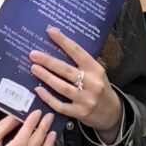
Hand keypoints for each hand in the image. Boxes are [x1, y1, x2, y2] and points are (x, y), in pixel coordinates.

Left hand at [30, 26, 122, 140]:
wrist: (112, 112)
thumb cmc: (100, 86)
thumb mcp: (96, 71)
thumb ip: (80, 63)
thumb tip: (57, 47)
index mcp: (96, 69)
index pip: (78, 52)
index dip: (63, 41)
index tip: (50, 31)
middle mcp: (92, 83)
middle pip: (66, 70)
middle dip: (48, 61)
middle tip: (33, 54)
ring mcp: (86, 100)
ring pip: (62, 87)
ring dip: (46, 77)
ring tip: (34, 68)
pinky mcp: (79, 113)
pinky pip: (60, 105)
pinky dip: (48, 97)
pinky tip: (38, 89)